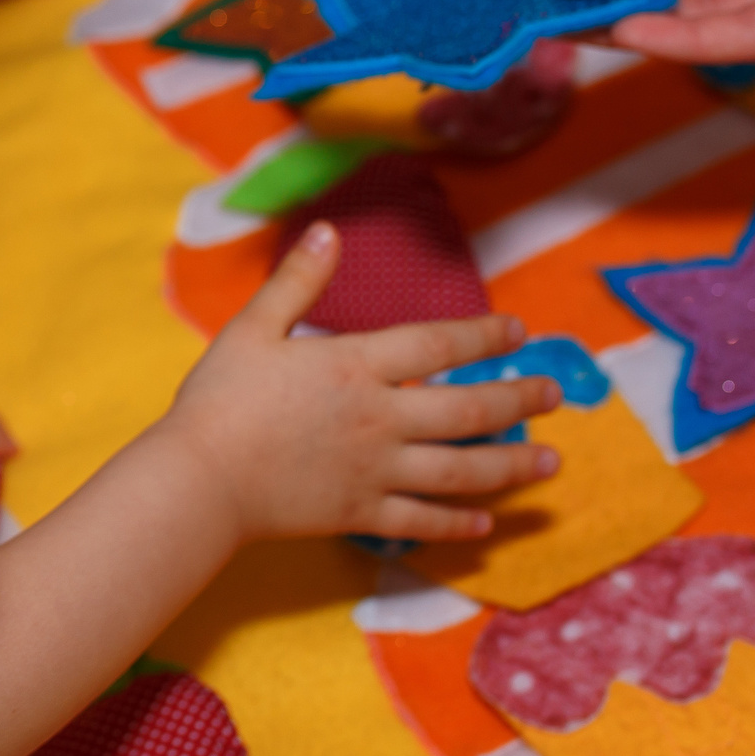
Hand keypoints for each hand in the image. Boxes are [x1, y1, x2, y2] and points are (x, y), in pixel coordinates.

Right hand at [160, 222, 560, 543]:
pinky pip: (422, 520)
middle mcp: (380, 419)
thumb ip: (296, 282)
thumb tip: (329, 232)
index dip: (481, 335)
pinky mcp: (360, 512)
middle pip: (468, 409)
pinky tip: (485, 523)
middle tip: (553, 396)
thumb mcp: (252, 329)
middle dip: (518, 401)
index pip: (436, 345)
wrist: (200, 479)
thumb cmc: (220, 400)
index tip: (517, 331)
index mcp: (355, 367)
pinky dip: (457, 522)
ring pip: (461, 469)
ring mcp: (376, 470)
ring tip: (549, 464)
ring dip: (511, 466)